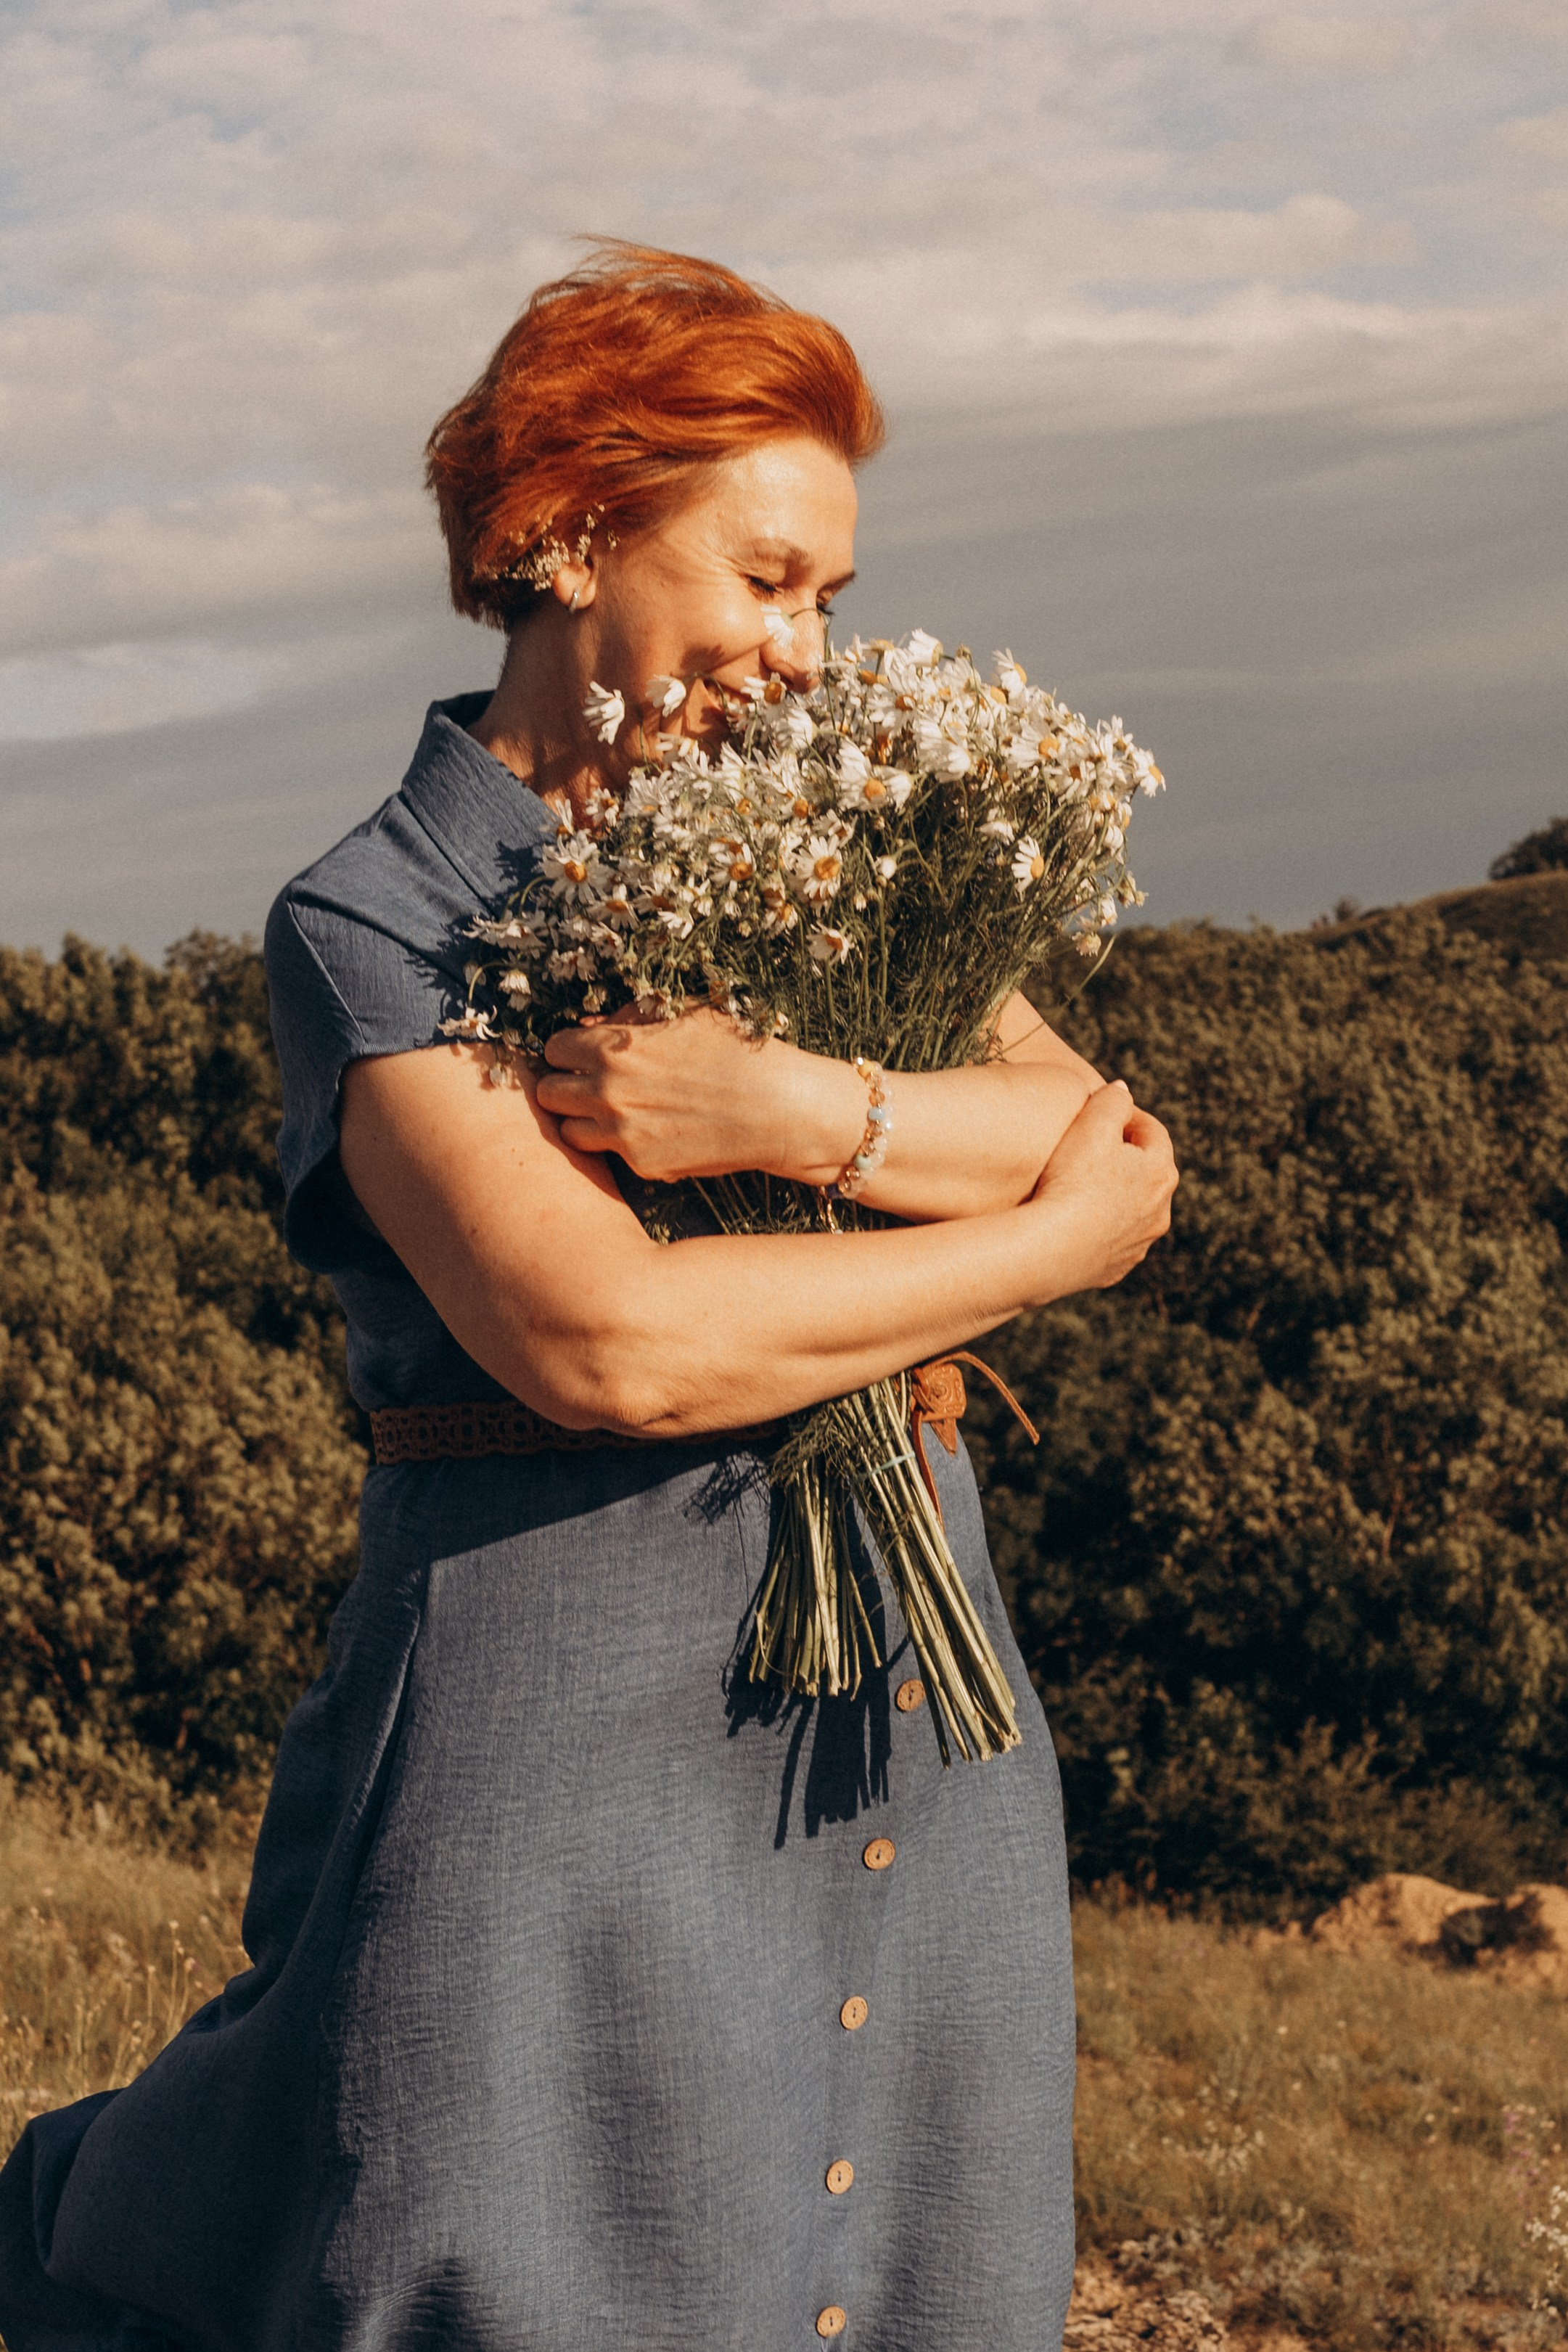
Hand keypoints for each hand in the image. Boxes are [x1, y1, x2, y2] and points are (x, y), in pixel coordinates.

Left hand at [534, 1006, 864, 1184]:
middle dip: (565, 1086)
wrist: (778, 1108)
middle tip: (590, 1085)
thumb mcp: (683, 1014)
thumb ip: (629, 1018)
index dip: (568, 1051)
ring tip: (614, 1111)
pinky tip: (652, 1130)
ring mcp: (621, 1133)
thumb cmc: (737, 1050)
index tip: (584, 1054)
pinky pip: (609, 1154)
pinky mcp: (641, 1164)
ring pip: (567, 1131)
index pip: (553, 1049)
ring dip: (583, 1119)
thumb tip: (591, 1026)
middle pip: (547, 1093)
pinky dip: (620, 1144)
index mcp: (613, 1048)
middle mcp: (607, 1092)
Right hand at [1023, 1080, 1177, 1299]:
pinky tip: (1075, 1222)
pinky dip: (1100, 1228)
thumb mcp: (1092, 1123)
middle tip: (1093, 1145)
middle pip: (1148, 1173)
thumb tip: (1122, 1090)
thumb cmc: (1072, 1180)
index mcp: (1162, 1172)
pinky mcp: (1116, 1269)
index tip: (1102, 1110)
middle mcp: (1160, 1211)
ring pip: (1133, 1210)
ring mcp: (1139, 1244)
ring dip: (1115, 1195)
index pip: (1152, 1132)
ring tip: (1082, 1185)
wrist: (1050, 1249)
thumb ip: (1112, 1099)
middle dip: (1125, 1156)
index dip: (1127, 1115)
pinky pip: (1112, 1241)